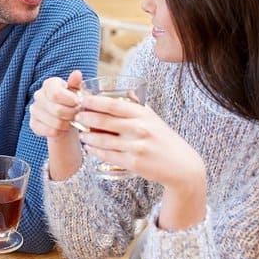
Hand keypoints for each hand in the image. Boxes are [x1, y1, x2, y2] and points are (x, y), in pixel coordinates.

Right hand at [29, 70, 83, 179]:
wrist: (65, 118)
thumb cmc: (72, 102)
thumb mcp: (77, 92)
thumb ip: (76, 84)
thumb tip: (77, 73)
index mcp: (49, 84)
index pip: (56, 94)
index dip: (70, 101)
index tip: (78, 103)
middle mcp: (38, 95)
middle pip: (57, 110)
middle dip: (72, 115)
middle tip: (77, 115)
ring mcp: (34, 110)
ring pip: (55, 122)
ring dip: (67, 124)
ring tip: (71, 121)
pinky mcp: (33, 123)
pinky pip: (49, 131)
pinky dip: (60, 132)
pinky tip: (63, 128)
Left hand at [77, 96, 206, 228]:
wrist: (181, 166)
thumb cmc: (165, 140)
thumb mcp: (154, 119)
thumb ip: (139, 107)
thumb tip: (126, 92)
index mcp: (142, 114)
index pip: (112, 104)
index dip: (94, 101)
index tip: (82, 100)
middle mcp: (139, 128)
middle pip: (104, 121)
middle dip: (86, 118)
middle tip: (76, 116)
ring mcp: (136, 146)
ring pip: (103, 140)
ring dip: (88, 137)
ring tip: (81, 135)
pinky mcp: (133, 163)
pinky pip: (108, 156)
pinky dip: (96, 152)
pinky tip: (91, 148)